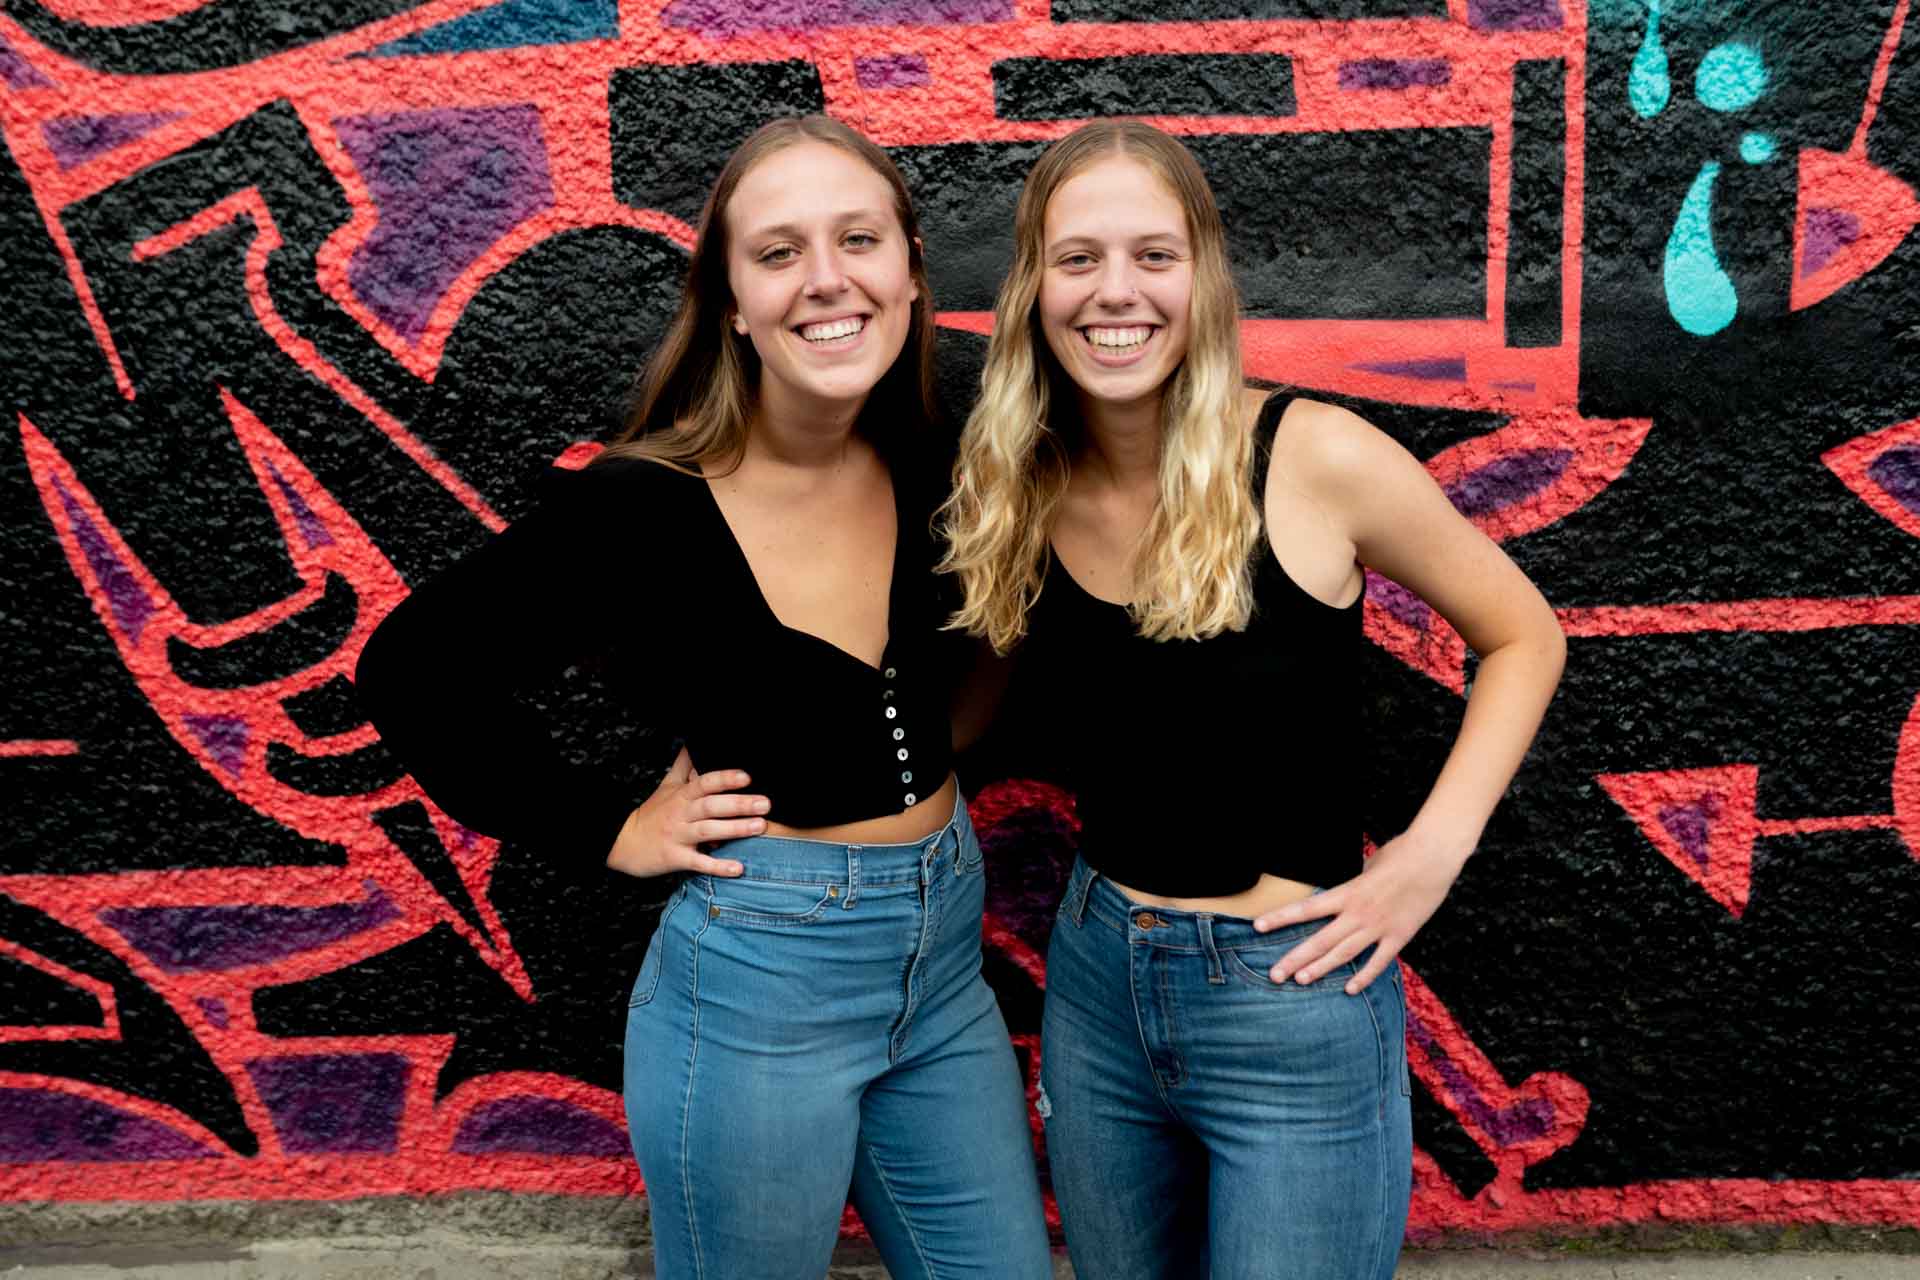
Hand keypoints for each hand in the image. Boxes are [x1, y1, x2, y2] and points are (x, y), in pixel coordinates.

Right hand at [605, 748, 767, 878]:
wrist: (623, 843)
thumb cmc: (652, 813)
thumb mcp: (667, 785)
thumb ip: (684, 764)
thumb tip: (694, 741)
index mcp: (681, 795)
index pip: (704, 783)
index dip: (725, 779)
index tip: (747, 776)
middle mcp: (680, 814)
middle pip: (711, 806)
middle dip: (739, 804)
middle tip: (766, 803)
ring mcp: (678, 836)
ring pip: (708, 831)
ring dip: (735, 829)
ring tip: (760, 827)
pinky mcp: (676, 858)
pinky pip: (699, 863)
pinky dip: (718, 866)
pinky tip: (739, 868)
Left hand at [1250, 830, 1469, 993]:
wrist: (1433, 858)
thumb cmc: (1400, 853)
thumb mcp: (1368, 865)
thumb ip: (1354, 882)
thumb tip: (1347, 889)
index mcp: (1347, 892)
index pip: (1306, 909)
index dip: (1280, 918)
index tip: (1257, 926)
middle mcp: (1358, 913)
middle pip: (1320, 940)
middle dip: (1295, 958)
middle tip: (1274, 974)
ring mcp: (1379, 927)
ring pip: (1344, 954)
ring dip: (1321, 969)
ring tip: (1300, 981)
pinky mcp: (1399, 936)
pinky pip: (1378, 961)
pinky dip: (1364, 976)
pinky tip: (1349, 989)